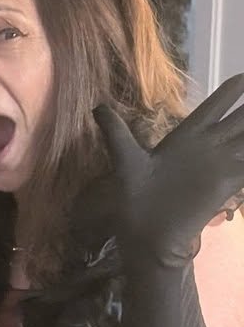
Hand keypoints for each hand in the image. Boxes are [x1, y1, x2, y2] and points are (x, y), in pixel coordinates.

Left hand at [96, 73, 243, 266]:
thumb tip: (97, 106)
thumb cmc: (135, 198)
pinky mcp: (227, 183)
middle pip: (239, 120)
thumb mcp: (125, 159)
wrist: (146, 233)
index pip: (214, 107)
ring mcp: (220, 165)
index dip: (230, 93)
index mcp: (186, 136)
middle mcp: (208, 147)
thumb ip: (116, 132)